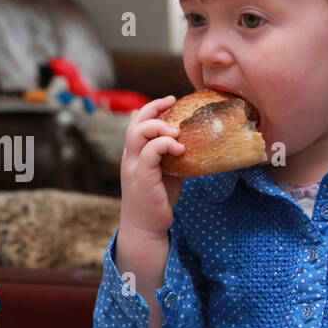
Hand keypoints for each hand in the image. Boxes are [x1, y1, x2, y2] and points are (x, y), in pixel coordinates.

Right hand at [119, 95, 186, 242]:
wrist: (145, 227)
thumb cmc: (156, 200)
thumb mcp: (168, 174)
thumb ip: (175, 157)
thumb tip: (197, 144)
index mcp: (134, 154)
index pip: (137, 122)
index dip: (152, 107)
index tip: (170, 100)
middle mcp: (130, 157)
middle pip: (135, 122)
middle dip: (153, 108)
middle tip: (173, 103)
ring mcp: (134, 167)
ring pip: (138, 134)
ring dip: (159, 126)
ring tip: (177, 132)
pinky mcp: (142, 177)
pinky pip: (150, 153)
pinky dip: (165, 145)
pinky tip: (180, 149)